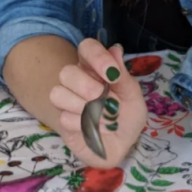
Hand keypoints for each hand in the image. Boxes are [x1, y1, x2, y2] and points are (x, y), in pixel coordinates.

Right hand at [49, 38, 147, 168]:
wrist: (122, 144)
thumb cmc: (128, 115)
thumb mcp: (133, 96)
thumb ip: (123, 75)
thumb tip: (116, 49)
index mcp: (96, 67)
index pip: (87, 47)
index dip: (97, 57)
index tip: (111, 74)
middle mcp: (78, 79)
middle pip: (67, 72)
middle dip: (88, 88)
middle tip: (106, 101)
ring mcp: (67, 99)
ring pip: (58, 93)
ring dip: (84, 108)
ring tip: (103, 118)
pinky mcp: (62, 120)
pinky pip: (64, 117)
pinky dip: (83, 125)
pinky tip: (95, 129)